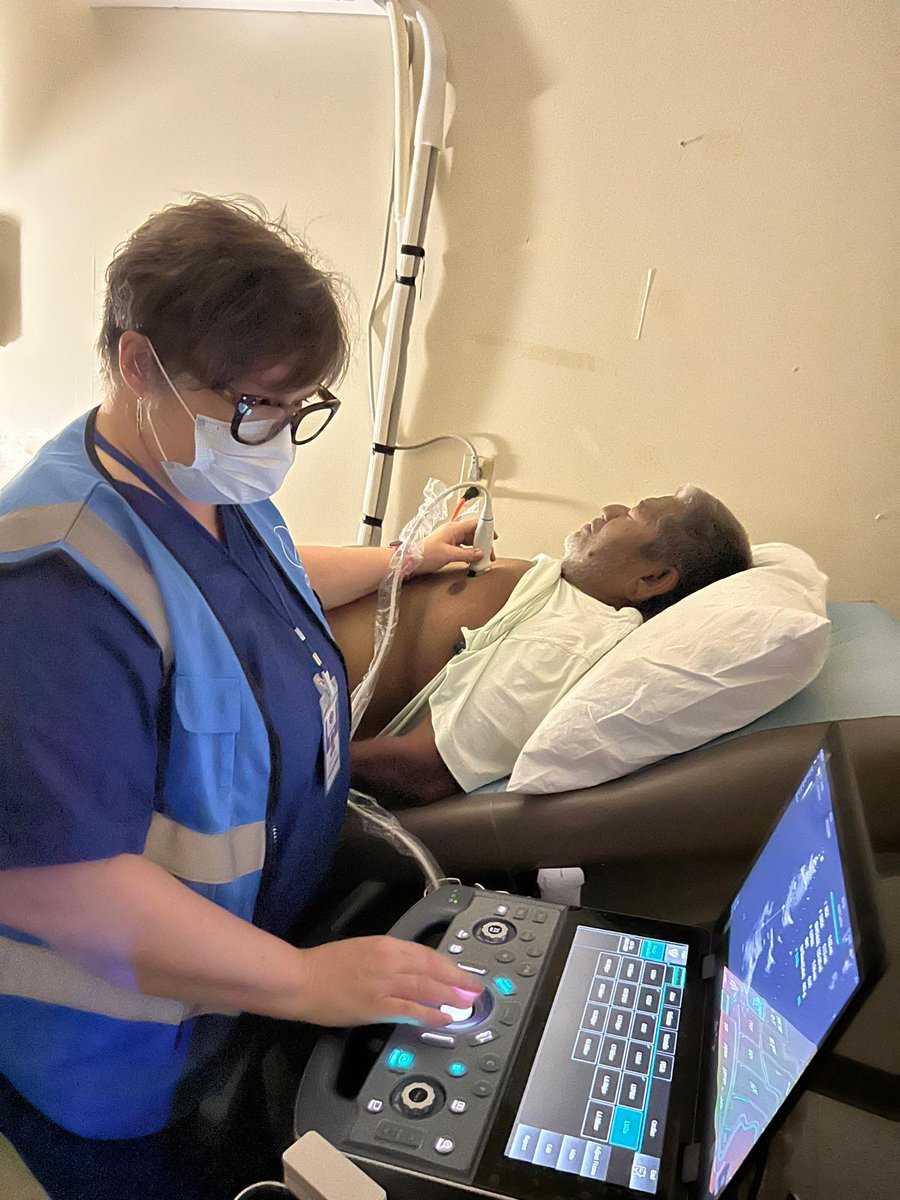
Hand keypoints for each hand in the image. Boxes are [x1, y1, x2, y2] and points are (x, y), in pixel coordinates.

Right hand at [294, 936, 483, 1026]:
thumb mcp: (361, 950)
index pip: (426, 953)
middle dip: (457, 980)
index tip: (461, 972)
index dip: (448, 965)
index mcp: (385, 944)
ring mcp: (384, 984)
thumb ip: (385, 957)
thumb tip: (407, 967)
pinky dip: (430, 1014)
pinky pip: (411, 1010)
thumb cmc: (324, 965)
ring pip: (427, 988)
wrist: (301, 979)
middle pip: (432, 969)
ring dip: (450, 997)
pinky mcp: (377, 1006)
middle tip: (474, 989)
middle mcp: (389, 960)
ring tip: (466, 1004)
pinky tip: (443, 1019)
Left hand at [413, 517, 496, 576]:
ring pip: (470, 541)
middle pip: (474, 533)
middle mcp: (453, 531)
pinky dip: (470, 553)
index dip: (486, 528)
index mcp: (453, 528)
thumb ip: (466, 554)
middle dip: (484, 543)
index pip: (475, 523)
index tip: (494, 537)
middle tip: (490, 553)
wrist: (411, 561)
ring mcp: (450, 539)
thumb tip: (480, 553)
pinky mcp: (448, 546)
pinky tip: (473, 560)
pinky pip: (464, 547)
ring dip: (477, 549)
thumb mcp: (448, 554)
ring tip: (483, 559)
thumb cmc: (424, 554)